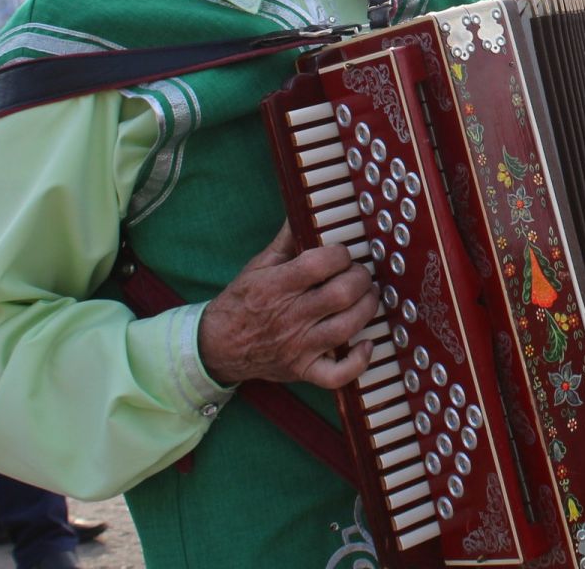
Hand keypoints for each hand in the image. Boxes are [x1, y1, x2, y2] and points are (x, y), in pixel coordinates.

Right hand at [197, 222, 378, 387]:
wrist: (217, 347)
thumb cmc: (244, 301)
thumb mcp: (259, 265)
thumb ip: (287, 239)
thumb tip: (305, 209)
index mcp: (276, 286)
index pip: (320, 264)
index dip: (340, 254)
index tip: (342, 253)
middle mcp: (289, 317)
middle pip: (340, 295)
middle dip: (360, 279)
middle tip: (359, 274)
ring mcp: (298, 347)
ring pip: (347, 327)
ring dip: (366, 308)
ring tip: (365, 297)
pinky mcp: (303, 370)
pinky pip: (337, 375)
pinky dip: (358, 361)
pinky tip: (366, 342)